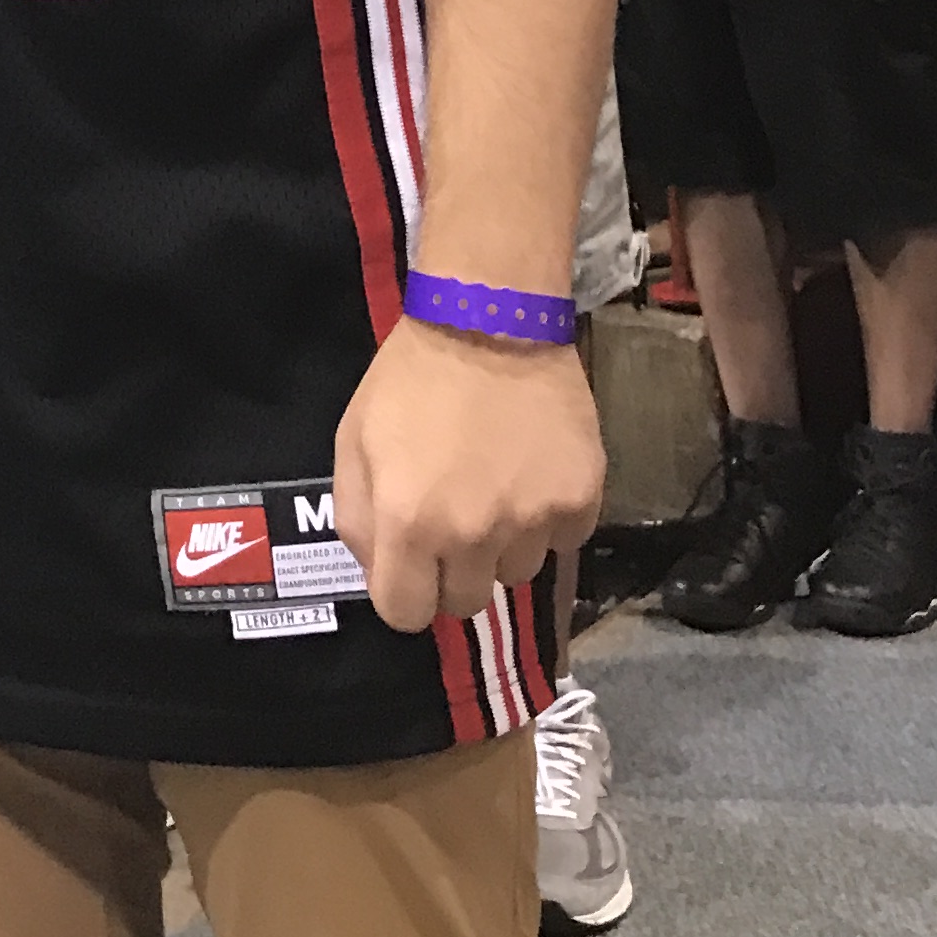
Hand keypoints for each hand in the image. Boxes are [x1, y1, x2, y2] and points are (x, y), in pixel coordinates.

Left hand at [334, 318, 604, 633]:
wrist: (491, 321)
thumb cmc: (412, 380)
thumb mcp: (354, 441)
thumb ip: (357, 519)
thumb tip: (382, 573)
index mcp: (408, 523)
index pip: (406, 615)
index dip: (405, 591)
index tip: (413, 562)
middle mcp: (474, 535)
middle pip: (465, 603)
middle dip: (453, 571)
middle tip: (455, 518)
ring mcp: (533, 521)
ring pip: (517, 574)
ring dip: (503, 545)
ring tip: (495, 484)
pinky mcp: (581, 501)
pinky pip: (562, 542)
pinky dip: (546, 519)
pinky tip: (530, 472)